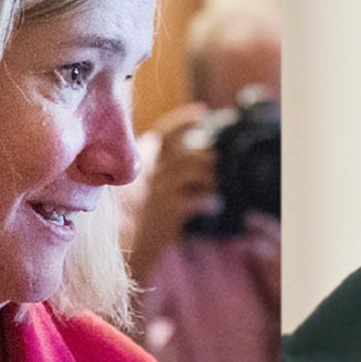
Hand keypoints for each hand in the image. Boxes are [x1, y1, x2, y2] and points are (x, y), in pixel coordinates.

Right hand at [127, 102, 214, 281]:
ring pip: (186, 172)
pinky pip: (191, 200)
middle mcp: (152, 176)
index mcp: (150, 166)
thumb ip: (176, 173)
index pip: (163, 134)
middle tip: (221, 161)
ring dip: (209, 176)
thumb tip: (208, 159)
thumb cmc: (154, 218)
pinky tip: (215, 206)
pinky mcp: (165, 213)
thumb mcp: (160, 190)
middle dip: (206, 155)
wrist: (138, 249)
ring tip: (219, 184)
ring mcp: (157, 193)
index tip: (202, 112)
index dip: (181, 120)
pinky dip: (207, 201)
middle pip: (182, 153)